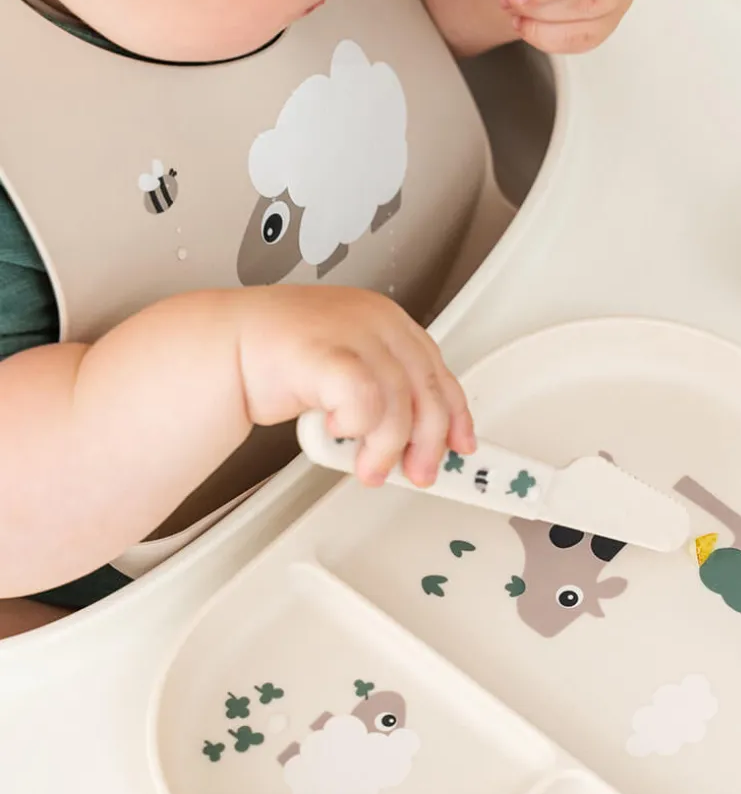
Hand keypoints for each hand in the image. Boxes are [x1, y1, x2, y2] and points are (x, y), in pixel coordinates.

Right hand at [233, 287, 474, 487]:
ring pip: (397, 404)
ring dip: (386, 448)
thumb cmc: (284, 359)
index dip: (455, 414)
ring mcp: (351, 333)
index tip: (461, 445)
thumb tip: (423, 438)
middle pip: (426, 391)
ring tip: (369, 467)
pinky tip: (336, 429)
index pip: (438, 370)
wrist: (225, 346)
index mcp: (388, 320)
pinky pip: (363, 400)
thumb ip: (387, 393)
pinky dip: (355, 425)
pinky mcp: (325, 352)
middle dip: (426, 442)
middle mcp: (376, 321)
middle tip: (419, 472)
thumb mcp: (352, 370)